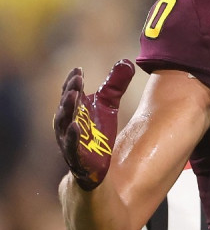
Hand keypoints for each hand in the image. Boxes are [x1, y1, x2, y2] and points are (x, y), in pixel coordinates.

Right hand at [54, 60, 134, 190]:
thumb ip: (114, 84)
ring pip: (63, 125)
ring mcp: (70, 142)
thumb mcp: (108, 105)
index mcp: (74, 111)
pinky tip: (75, 126)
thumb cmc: (98, 133)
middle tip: (77, 78)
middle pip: (65, 106)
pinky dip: (71, 137)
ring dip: (67, 109)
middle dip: (70, 91)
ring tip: (73, 95)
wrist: (95, 168)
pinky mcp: (76, 159)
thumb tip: (126, 61)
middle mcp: (67, 125)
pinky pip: (70, 147)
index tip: (78, 69)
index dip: (72, 82)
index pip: (69, 93)